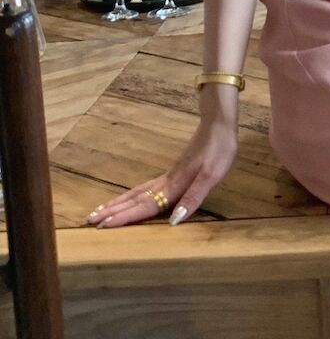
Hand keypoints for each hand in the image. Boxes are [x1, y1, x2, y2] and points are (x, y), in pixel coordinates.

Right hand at [84, 112, 237, 228]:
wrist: (219, 125)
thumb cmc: (219, 150)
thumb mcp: (212, 175)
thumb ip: (193, 197)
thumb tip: (174, 220)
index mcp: (174, 185)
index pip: (146, 205)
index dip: (125, 217)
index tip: (103, 227)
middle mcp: (166, 181)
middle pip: (134, 199)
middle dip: (112, 211)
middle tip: (88, 221)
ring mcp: (168, 175)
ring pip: (137, 192)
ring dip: (118, 203)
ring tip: (99, 211)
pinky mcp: (172, 172)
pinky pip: (145, 187)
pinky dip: (131, 195)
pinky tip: (129, 198)